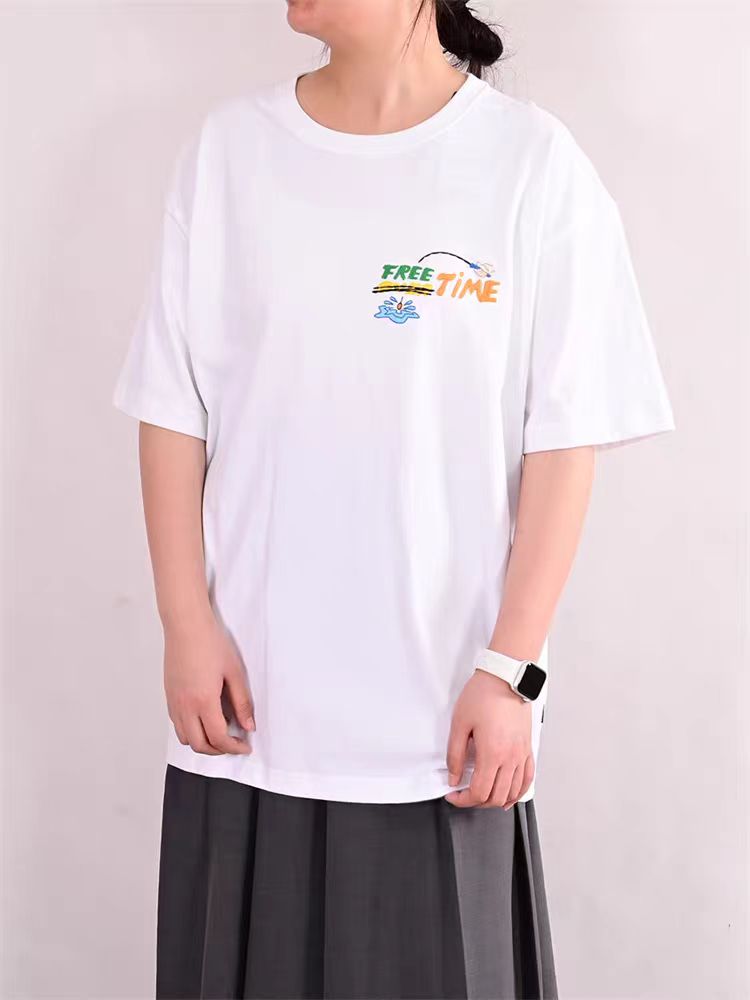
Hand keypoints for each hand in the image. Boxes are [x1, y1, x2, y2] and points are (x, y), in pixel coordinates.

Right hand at [164, 614, 254, 754]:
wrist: (186, 626)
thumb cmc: (210, 643)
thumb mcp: (234, 672)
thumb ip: (242, 702)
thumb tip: (248, 726)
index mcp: (203, 701)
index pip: (218, 738)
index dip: (234, 747)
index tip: (244, 746)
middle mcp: (185, 706)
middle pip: (199, 745)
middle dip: (218, 750)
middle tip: (234, 743)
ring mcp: (174, 702)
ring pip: (185, 737)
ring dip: (202, 742)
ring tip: (219, 733)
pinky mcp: (168, 695)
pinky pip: (177, 724)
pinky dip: (191, 730)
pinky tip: (204, 719)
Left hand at [445, 669, 533, 808]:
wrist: (505, 678)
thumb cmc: (483, 695)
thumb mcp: (460, 723)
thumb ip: (455, 755)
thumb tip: (454, 777)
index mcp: (492, 753)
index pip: (479, 792)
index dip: (463, 800)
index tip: (453, 795)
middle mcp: (510, 758)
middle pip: (496, 797)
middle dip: (477, 802)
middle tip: (464, 795)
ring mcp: (522, 754)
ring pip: (512, 792)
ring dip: (496, 800)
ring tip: (482, 796)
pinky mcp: (528, 748)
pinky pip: (527, 779)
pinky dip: (518, 792)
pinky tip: (509, 796)